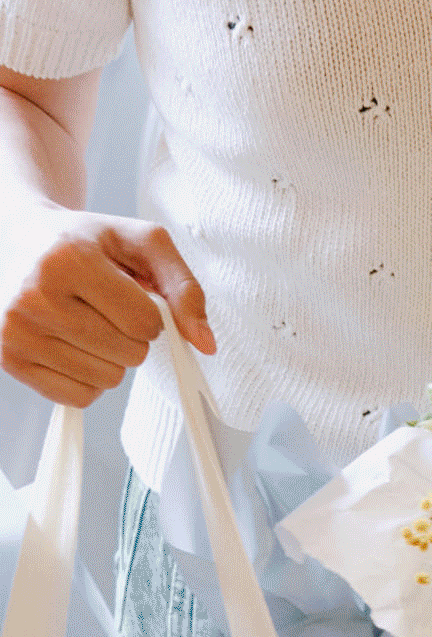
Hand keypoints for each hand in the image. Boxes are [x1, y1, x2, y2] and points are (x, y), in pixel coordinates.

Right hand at [0, 206, 213, 407]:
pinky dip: (87, 379)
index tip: (128, 295)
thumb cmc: (84, 241)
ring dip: (111, 359)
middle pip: (129, 355)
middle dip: (131, 336)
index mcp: (69, 260)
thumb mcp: (140, 243)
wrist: (14, 238)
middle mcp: (35, 297)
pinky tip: (70, 344)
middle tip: (103, 308)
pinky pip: (79, 398)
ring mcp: (17, 331)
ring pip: (107, 381)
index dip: (150, 315)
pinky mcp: (9, 359)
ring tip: (86, 323)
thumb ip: (183, 286)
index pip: (145, 324)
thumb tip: (206, 344)